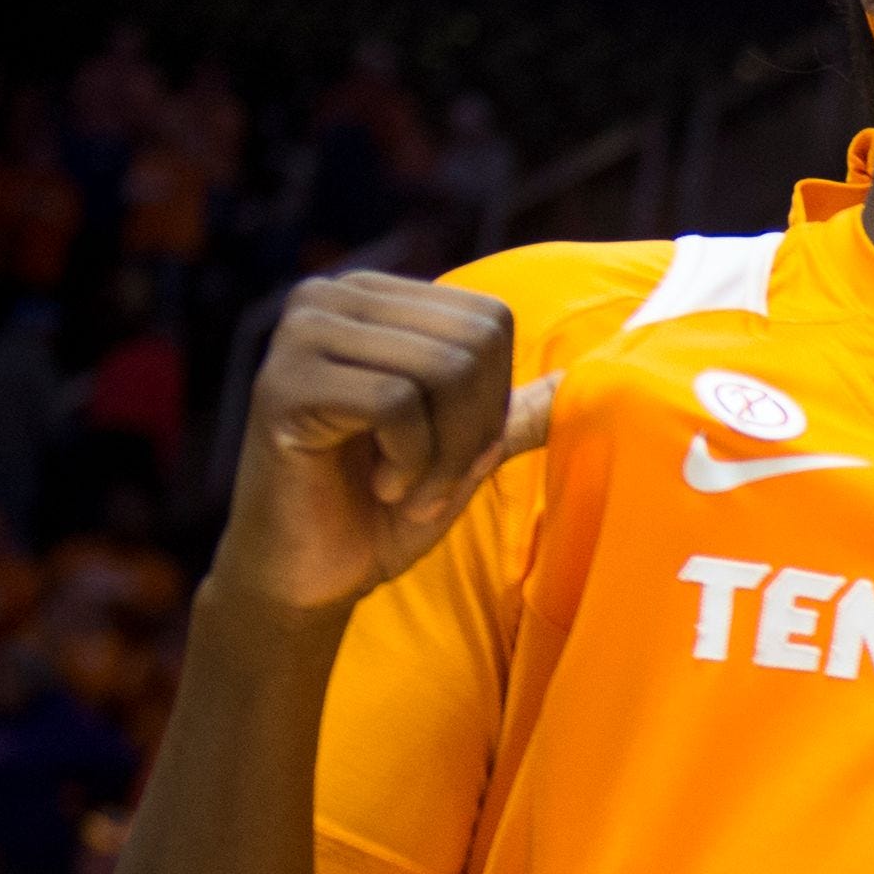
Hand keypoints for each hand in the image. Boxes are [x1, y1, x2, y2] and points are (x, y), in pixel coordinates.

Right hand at [215, 274, 552, 614]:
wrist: (306, 575)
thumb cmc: (384, 510)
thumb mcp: (465, 450)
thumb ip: (513, 407)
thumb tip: (591, 373)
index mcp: (373, 298)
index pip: (489, 321)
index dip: (494, 400)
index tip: (455, 454)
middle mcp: (330, 297)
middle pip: (472, 342)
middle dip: (474, 430)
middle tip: (433, 480)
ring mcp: (299, 334)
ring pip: (441, 369)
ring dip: (446, 454)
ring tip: (407, 488)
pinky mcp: (282, 383)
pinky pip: (396, 404)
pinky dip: (412, 464)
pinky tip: (380, 489)